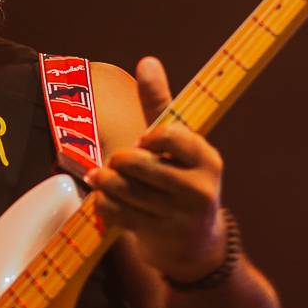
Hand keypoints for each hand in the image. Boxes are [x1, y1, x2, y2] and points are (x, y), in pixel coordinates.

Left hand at [87, 57, 224, 283]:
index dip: (150, 136)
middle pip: (139, 163)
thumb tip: (147, 61)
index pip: (170, 135)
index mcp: (207, 160)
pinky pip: (117, 213)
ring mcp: (177, 215)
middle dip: (121, 160)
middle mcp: (197, 188)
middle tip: (118, 161)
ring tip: (100, 177)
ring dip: (105, 181)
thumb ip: (162, 106)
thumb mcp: (183, 147)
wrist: (198, 246)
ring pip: (124, 189)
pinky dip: (105, 204)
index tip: (145, 141)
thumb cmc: (185, 184)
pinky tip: (105, 199)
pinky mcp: (157, 235)